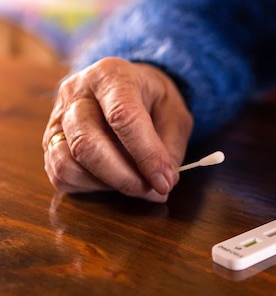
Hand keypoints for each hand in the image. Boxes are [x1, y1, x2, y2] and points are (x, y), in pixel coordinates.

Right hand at [43, 57, 192, 202]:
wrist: (128, 88)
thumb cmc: (153, 101)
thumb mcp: (175, 114)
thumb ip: (170, 146)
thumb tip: (163, 181)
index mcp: (111, 75)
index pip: (123, 117)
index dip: (146, 155)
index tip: (165, 182)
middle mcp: (76, 92)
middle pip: (87, 143)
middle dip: (124, 177)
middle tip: (152, 191)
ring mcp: (56, 117)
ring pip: (67, 163)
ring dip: (106, 184)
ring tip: (135, 183)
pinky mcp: (49, 141)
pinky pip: (61, 175)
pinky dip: (91, 187)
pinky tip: (114, 179)